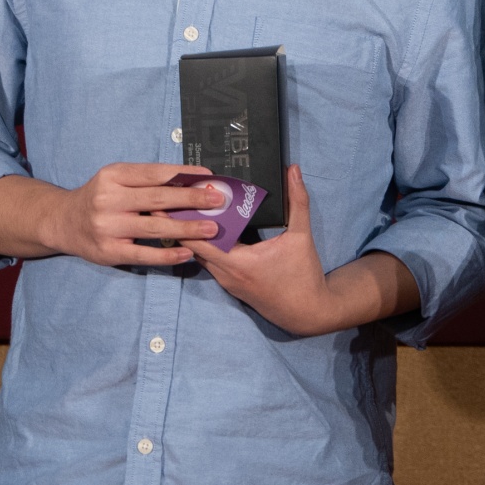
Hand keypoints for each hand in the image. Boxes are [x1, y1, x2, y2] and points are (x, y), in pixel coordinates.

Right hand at [39, 163, 223, 267]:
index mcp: (113, 176)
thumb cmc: (99, 197)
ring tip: (211, 228)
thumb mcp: (115, 179)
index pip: (154, 173)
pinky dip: (168, 255)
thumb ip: (146, 180)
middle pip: (157, 199)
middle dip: (192, 199)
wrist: (62, 222)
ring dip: (187, 228)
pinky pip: (144, 254)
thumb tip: (189, 181)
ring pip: (154, 228)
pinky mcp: (110, 251)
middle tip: (218, 200)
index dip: (183, 174)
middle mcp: (108, 199)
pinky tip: (187, 253)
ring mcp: (108, 227)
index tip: (208, 176)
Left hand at [192, 166, 345, 335]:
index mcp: (238, 262)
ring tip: (187, 209)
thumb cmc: (303, 277)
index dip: (184, 220)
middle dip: (184, 223)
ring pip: (200, 256)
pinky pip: (210, 263)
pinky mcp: (232, 285)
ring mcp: (227, 282)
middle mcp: (226, 275)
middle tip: (176, 198)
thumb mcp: (301, 236)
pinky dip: (205, 246)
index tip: (177, 198)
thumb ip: (297, 201)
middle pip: (192, 246)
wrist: (308, 313)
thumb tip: (293, 171)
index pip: (198, 240)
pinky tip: (207, 230)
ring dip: (194, 235)